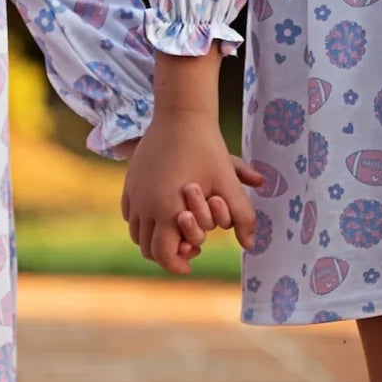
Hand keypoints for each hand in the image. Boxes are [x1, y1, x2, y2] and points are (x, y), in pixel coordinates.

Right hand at [121, 51, 258, 273]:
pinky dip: (143, 221)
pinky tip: (162, 213)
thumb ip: (243, 216)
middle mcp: (145, 205)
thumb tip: (252, 245)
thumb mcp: (228, 183)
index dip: (177, 266)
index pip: (164, 255)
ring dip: (153, 238)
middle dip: (167, 254)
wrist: (181, 115)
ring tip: (175, 233)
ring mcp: (134, 193)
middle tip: (188, 249)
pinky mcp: (129, 182)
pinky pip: (130, 214)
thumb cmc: (207, 149)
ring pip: (136, 233)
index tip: (191, 265)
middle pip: (147, 249)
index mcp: (167, 210)